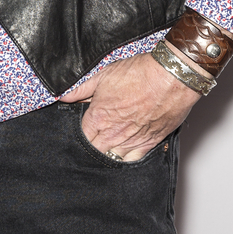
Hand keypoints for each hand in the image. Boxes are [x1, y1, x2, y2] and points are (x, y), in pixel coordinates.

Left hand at [59, 51, 202, 161]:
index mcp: (98, 117)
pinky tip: (125, 152)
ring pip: (113, 158)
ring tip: (109, 144)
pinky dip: (127, 158)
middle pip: (95, 150)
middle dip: (92, 145)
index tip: (84, 128)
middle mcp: (113, 134)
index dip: (80, 133)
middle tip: (95, 137)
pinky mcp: (149, 144)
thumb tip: (61, 96)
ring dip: (109, 153)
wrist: (171, 78)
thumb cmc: (138, 73)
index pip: (81, 137)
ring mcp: (132, 141)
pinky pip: (133, 160)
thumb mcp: (103, 75)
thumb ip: (80, 89)